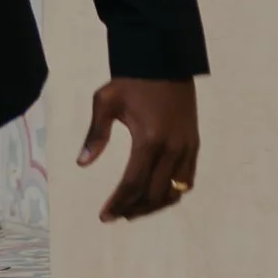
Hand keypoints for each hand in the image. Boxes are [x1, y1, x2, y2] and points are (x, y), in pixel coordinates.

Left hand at [78, 77, 199, 221]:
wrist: (165, 61)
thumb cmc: (131, 81)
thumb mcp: (106, 101)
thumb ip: (95, 134)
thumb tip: (82, 163)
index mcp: (150, 139)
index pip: (133, 184)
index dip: (118, 204)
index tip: (104, 216)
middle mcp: (173, 148)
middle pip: (154, 194)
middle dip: (134, 209)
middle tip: (116, 215)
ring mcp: (187, 148)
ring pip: (174, 192)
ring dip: (153, 206)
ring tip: (133, 210)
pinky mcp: (194, 145)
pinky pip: (187, 180)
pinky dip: (171, 193)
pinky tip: (155, 195)